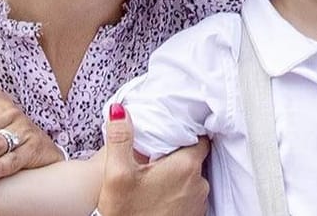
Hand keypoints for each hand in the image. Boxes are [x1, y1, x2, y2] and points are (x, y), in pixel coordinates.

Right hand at [94, 103, 208, 215]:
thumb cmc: (128, 213)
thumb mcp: (117, 173)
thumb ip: (120, 137)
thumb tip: (120, 111)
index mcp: (185, 167)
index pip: (198, 137)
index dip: (185, 128)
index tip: (170, 126)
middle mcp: (198, 184)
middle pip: (193, 155)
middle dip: (176, 150)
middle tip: (154, 150)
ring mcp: (198, 202)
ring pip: (191, 175)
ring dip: (176, 171)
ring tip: (153, 170)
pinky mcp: (193, 215)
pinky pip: (189, 193)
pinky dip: (177, 189)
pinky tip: (158, 190)